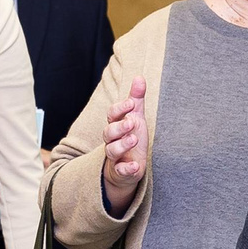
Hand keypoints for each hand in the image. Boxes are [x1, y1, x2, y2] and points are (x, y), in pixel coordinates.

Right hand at [101, 76, 147, 210]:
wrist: (129, 166)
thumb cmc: (131, 137)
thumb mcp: (135, 117)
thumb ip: (136, 99)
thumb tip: (139, 77)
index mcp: (115, 125)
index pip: (112, 114)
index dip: (120, 108)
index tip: (132, 103)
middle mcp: (112, 140)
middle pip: (108, 132)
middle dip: (119, 127)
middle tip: (132, 123)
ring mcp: (115, 157)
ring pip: (111, 150)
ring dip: (122, 145)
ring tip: (134, 139)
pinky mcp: (120, 171)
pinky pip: (120, 171)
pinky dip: (127, 169)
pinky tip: (136, 166)